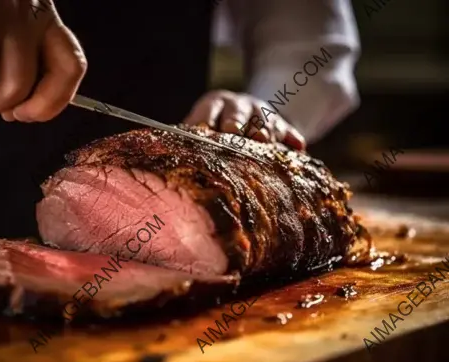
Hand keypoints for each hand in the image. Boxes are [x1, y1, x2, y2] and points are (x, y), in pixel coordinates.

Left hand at [184, 90, 305, 150]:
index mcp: (214, 103)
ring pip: (264, 119)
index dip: (207, 120)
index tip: (204, 132)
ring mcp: (262, 112)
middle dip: (236, 122)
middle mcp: (239, 105)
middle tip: (233, 134)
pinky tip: (298, 147)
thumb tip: (165, 156)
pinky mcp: (281, 124)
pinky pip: (288, 129)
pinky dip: (292, 137)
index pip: (210, 110)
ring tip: (263, 140)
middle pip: (238, 112)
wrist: (245, 117)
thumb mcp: (199, 127)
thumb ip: (188, 138)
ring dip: (263, 130)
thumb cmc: (214, 129)